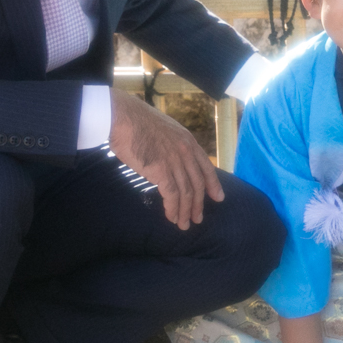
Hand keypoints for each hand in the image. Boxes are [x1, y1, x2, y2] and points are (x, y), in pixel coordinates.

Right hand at [110, 89, 223, 229]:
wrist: (123, 118)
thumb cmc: (137, 122)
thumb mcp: (165, 131)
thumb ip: (172, 145)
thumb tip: (170, 160)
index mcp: (188, 141)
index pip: (206, 167)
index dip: (213, 184)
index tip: (218, 198)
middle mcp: (186, 152)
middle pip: (197, 184)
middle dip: (199, 204)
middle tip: (198, 219)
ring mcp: (175, 161)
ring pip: (186, 193)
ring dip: (185, 212)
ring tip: (184, 225)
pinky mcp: (162, 171)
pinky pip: (172, 195)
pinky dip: (173, 209)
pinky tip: (172, 217)